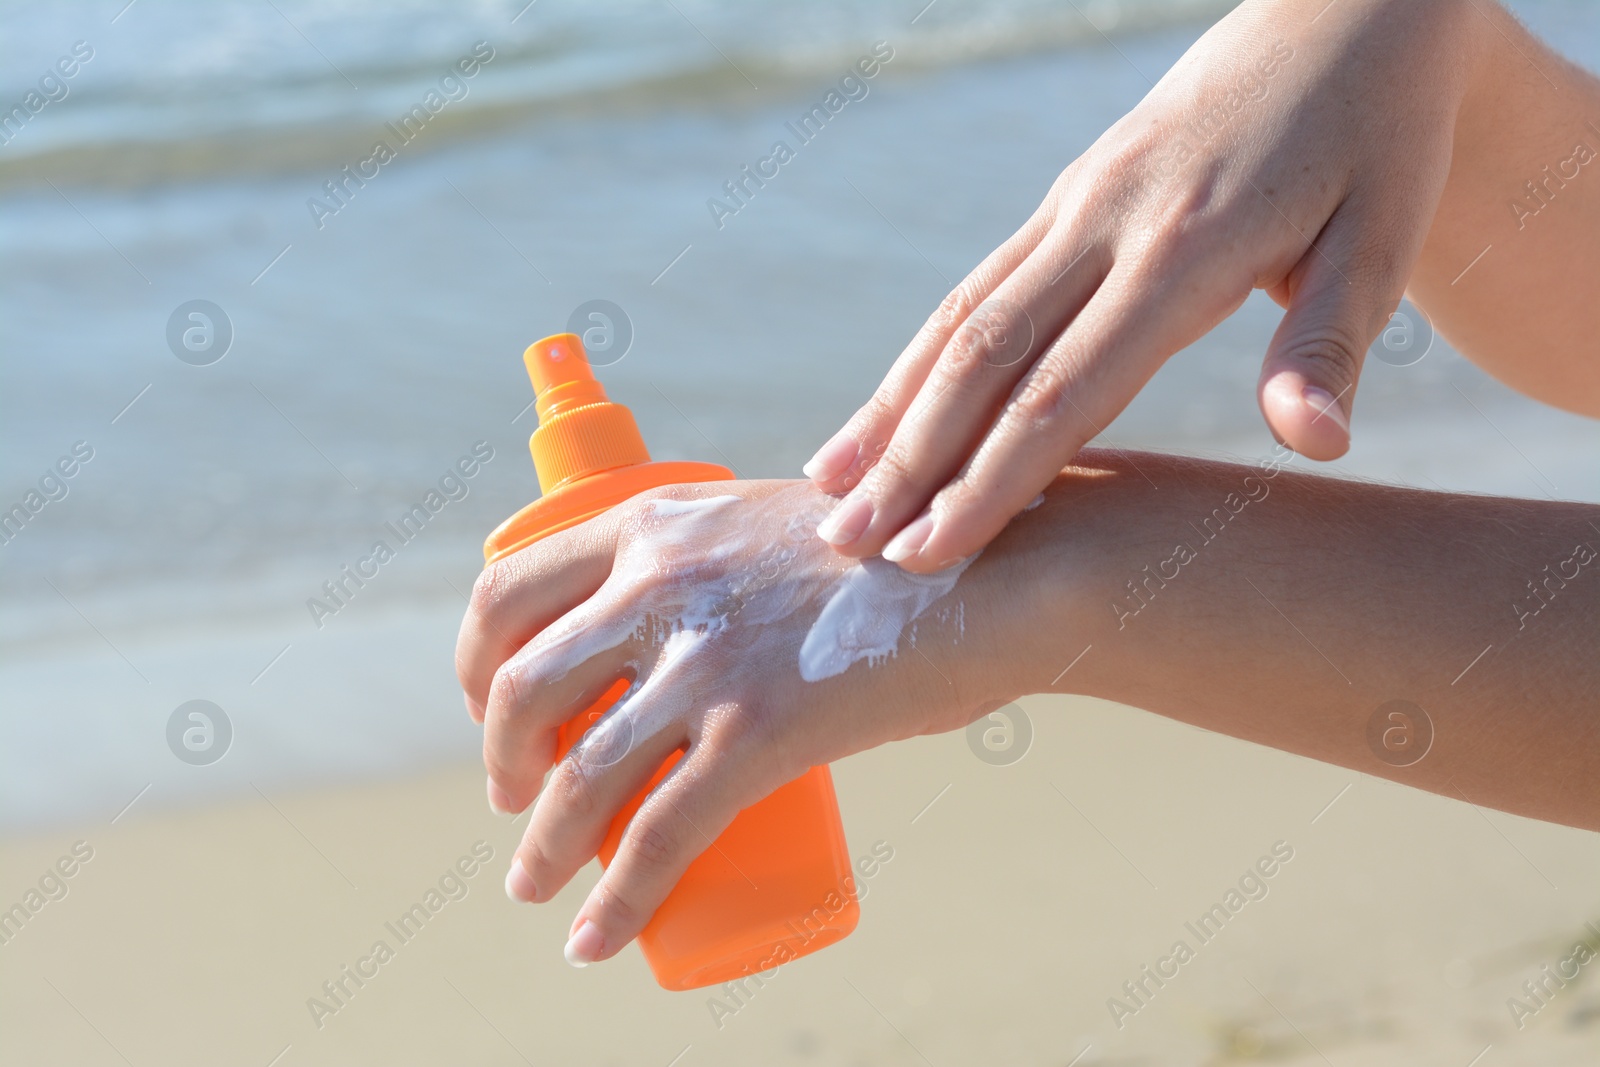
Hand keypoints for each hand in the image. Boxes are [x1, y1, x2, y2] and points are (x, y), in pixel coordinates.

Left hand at [454, 480, 1020, 963]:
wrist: (996, 569)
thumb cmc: (895, 551)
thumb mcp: (772, 522)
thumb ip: (717, 559)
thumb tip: (690, 627)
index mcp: (656, 521)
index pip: (508, 589)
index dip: (475, 662)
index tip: (487, 705)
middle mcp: (662, 580)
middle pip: (522, 686)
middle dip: (499, 757)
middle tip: (514, 794)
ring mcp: (708, 657)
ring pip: (576, 774)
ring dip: (539, 847)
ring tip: (533, 882)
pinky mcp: (759, 730)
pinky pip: (656, 838)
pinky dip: (612, 901)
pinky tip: (592, 940)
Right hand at [804, 0, 1484, 570]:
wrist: (1341, 7)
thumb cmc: (1379, 136)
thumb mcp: (1388, 234)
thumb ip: (1331, 341)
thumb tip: (1312, 445)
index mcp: (1185, 250)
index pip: (1065, 389)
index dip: (994, 479)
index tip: (933, 553)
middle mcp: (1104, 226)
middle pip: (983, 359)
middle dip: (911, 460)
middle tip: (847, 547)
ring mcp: (1073, 207)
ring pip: (957, 319)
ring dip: (889, 409)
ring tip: (829, 488)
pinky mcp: (1064, 200)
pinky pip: (973, 287)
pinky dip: (916, 356)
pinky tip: (883, 407)